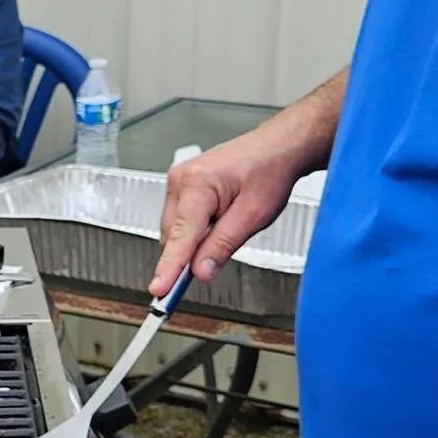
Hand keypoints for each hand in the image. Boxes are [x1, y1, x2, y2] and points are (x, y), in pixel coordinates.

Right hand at [147, 130, 303, 296]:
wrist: (277, 148)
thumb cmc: (269, 171)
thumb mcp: (254, 215)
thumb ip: (223, 245)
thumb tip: (200, 271)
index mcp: (198, 184)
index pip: (180, 236)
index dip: (169, 267)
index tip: (159, 289)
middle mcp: (182, 180)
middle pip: (173, 235)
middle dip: (187, 256)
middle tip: (206, 271)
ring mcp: (179, 180)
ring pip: (174, 229)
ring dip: (192, 242)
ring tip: (227, 228)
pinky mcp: (183, 185)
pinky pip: (179, 218)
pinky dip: (194, 231)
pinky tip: (216, 224)